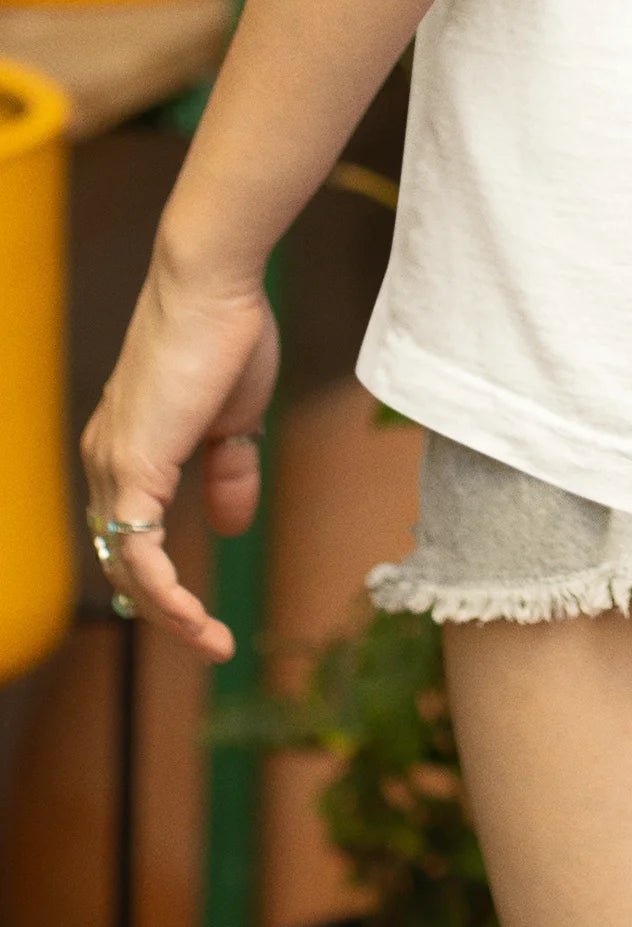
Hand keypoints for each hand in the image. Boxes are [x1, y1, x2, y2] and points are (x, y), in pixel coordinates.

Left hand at [81, 261, 279, 661]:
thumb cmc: (226, 334)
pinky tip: (195, 619)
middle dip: (164, 612)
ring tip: (210, 642)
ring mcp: (112, 466)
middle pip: (121, 563)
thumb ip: (227, 472)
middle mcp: (104, 463)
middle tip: (209, 641)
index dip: (159, 581)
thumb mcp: (233, 417)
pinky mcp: (131, 467)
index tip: (199, 614)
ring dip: (168, 615)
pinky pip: (140, 552)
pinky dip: (165, 595)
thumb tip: (231, 526)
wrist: (213, 284)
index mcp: (125, 450)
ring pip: (126, 568)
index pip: (130, 536)